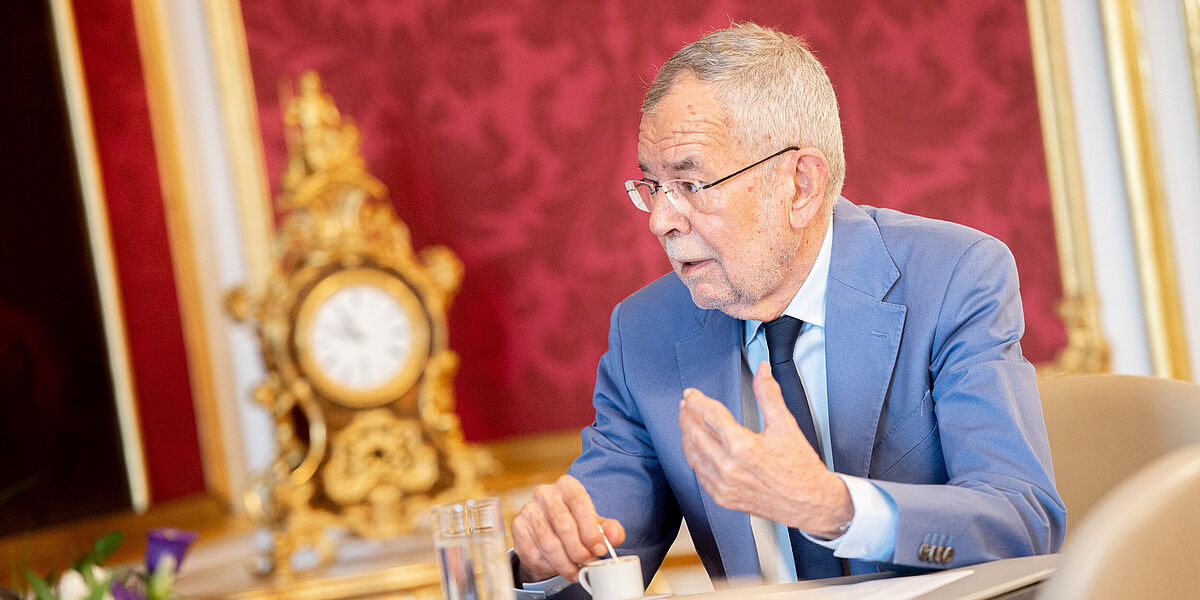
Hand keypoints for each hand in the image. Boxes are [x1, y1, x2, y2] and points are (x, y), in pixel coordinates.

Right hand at [511, 475, 625, 582]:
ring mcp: (529, 510)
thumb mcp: (596, 524)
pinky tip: (560, 568)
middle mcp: (545, 494)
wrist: (548, 531)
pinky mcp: (518, 527)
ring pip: (549, 543)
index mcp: (567, 485)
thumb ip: (609, 529)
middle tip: (589, 564)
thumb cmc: (576, 525)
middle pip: (564, 525)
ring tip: (577, 571)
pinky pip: (535, 552)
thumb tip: (613, 535)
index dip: (591, 530)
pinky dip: (550, 566)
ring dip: (566, 563)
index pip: (579, 503)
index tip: (599, 549)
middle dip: (579, 550)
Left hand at [679, 362, 852, 537]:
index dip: (697, 400)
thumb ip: (769, 394)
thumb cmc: (800, 470)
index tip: (691, 394)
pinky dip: (694, 457)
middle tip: (686, 404)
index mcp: (742, 447)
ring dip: (687, 435)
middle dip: (687, 415)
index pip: (708, 415)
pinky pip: (699, 474)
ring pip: (692, 455)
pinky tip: (697, 448)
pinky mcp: (722, 497)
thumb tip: (763, 371)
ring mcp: (723, 485)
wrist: (810, 503)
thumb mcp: (785, 426)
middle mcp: (728, 467)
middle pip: (694, 434)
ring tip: (688, 422)